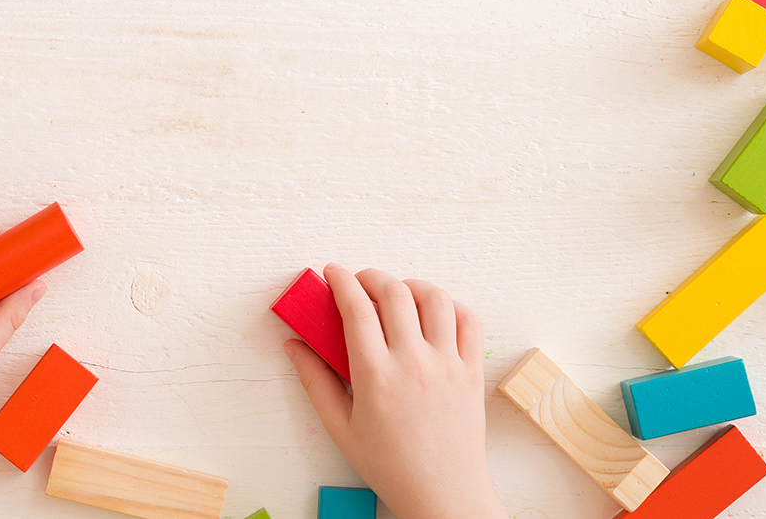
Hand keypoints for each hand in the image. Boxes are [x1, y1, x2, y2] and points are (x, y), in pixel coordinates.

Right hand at [284, 264, 505, 518]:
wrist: (442, 493)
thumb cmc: (390, 465)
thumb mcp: (340, 427)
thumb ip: (315, 381)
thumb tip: (294, 346)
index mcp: (376, 376)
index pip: (357, 308)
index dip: (341, 281)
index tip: (332, 273)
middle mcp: (413, 363)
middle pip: (394, 292)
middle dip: (371, 276)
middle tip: (359, 282)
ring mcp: (447, 364)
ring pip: (434, 297)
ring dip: (411, 285)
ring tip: (397, 294)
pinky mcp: (471, 370)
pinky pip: (468, 319)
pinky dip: (451, 305)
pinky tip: (433, 313)